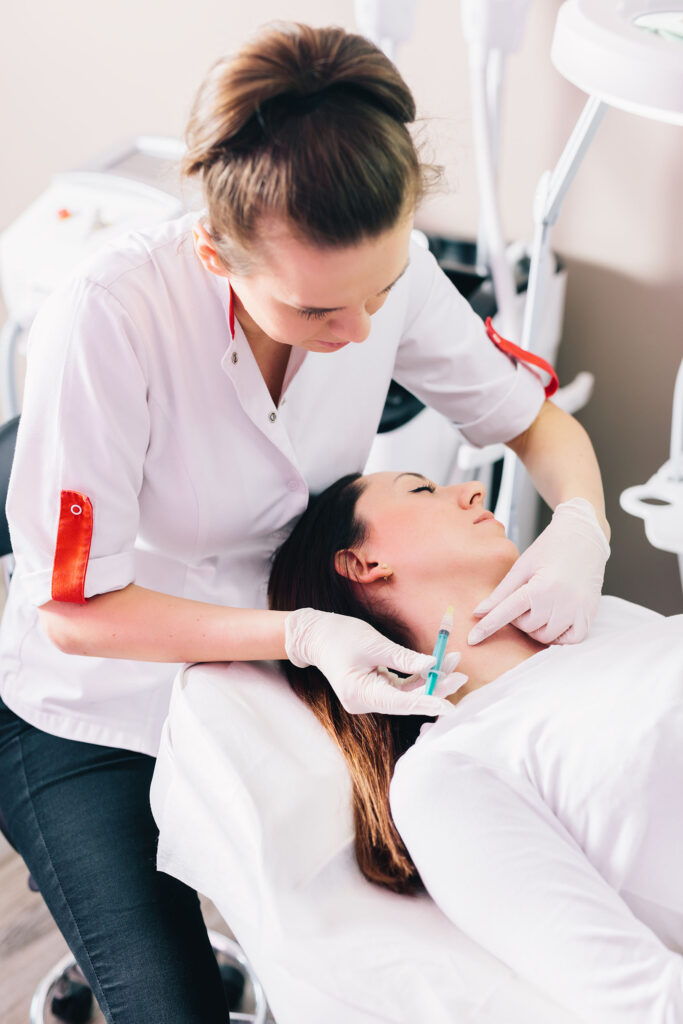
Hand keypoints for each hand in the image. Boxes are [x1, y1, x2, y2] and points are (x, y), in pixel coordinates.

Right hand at [285, 608, 464, 715]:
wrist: (315, 635)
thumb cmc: (340, 635)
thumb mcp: (375, 644)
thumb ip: (404, 658)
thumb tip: (433, 666)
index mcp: (360, 694)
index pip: (400, 704)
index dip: (427, 703)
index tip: (450, 704)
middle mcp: (364, 702)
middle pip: (407, 700)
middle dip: (434, 686)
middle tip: (460, 673)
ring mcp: (369, 698)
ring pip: (406, 694)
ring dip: (429, 680)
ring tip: (453, 662)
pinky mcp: (373, 690)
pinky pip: (400, 688)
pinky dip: (417, 677)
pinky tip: (436, 666)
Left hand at [468, 498, 609, 645]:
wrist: (584, 536)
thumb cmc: (549, 547)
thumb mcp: (522, 565)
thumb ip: (501, 592)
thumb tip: (478, 612)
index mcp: (541, 586)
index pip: (507, 613)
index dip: (487, 627)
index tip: (472, 640)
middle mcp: (561, 601)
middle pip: (527, 627)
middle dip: (518, 618)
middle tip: (522, 599)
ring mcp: (578, 610)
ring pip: (545, 637)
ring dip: (535, 628)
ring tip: (536, 607)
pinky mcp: (590, 615)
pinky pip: (570, 640)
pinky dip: (557, 636)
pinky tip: (552, 620)